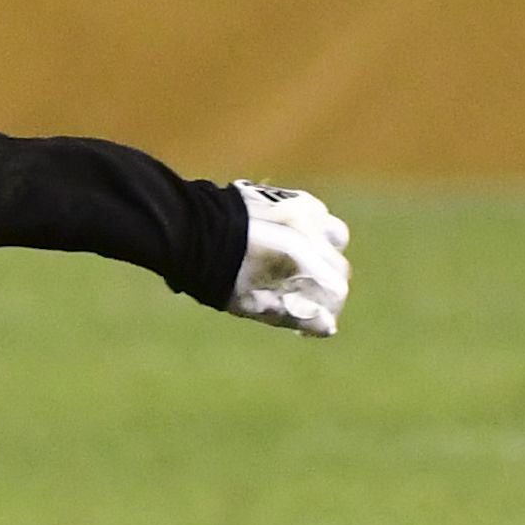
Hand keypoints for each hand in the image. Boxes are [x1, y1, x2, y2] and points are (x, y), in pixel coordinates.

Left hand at [230, 182, 349, 335]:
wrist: (187, 230)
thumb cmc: (215, 275)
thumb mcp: (255, 305)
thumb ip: (296, 313)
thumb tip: (328, 326)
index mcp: (304, 265)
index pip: (335, 293)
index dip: (324, 313)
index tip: (306, 326)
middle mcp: (312, 237)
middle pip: (337, 268)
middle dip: (323, 287)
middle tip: (298, 297)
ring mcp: (304, 214)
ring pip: (335, 239)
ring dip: (323, 255)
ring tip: (297, 265)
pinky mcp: (292, 198)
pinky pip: (318, 215)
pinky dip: (312, 230)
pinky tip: (289, 239)